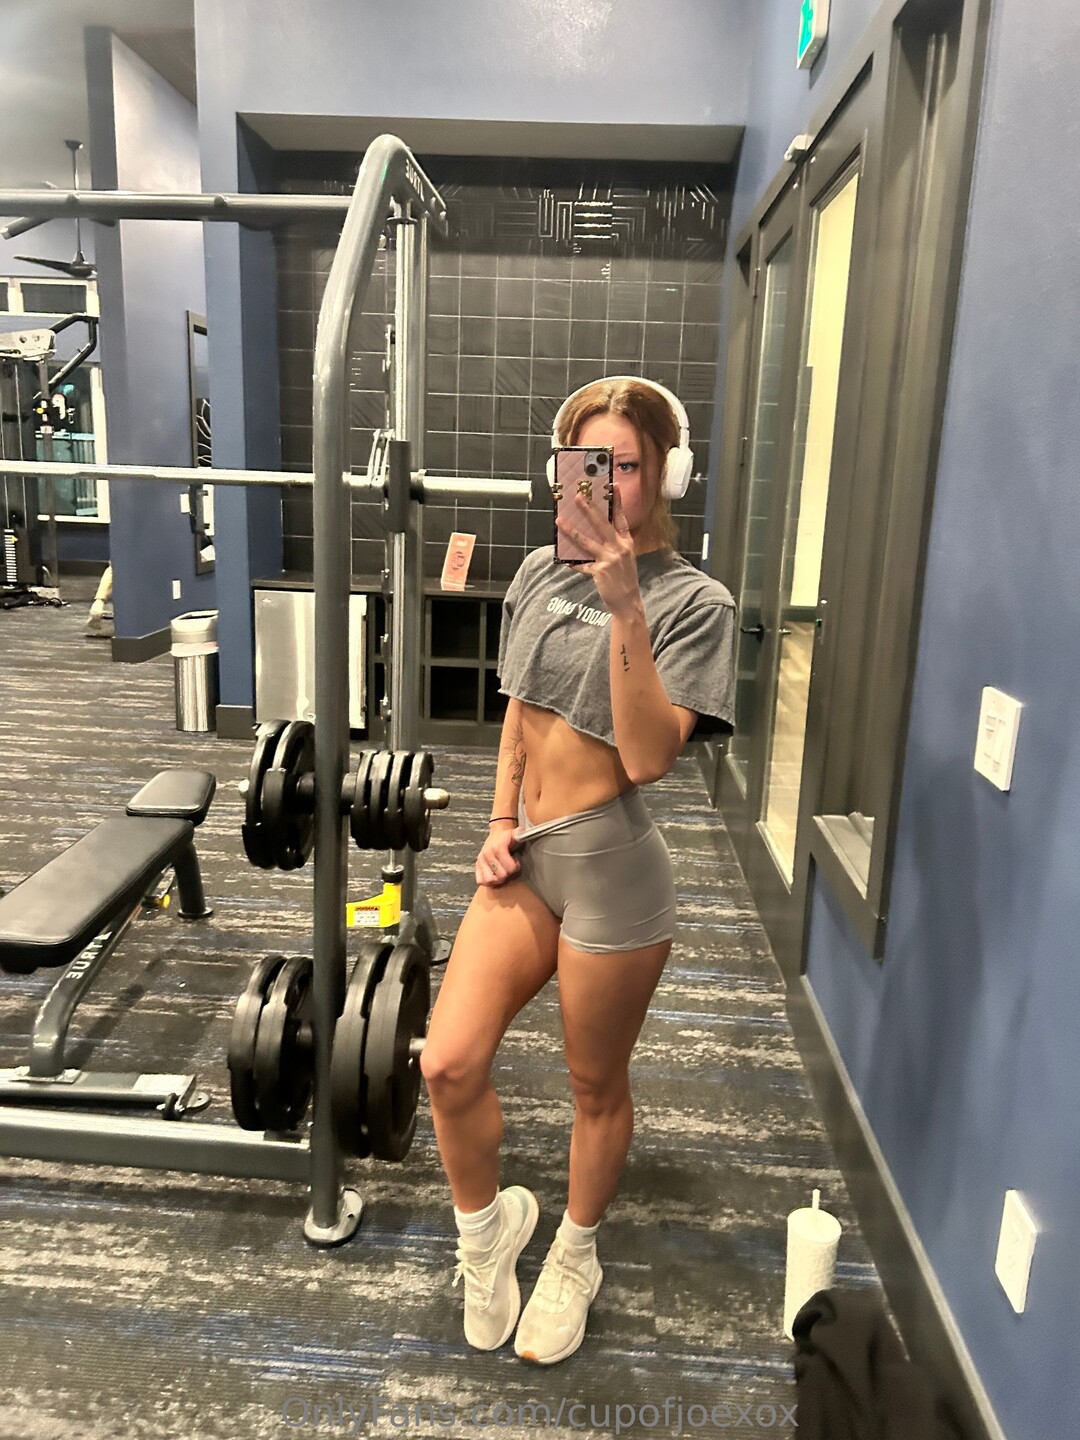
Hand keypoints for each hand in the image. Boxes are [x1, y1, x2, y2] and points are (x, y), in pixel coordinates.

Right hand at [475, 822, 521, 887]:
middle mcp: (487, 854)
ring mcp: (481, 860)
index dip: (516, 867)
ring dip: (498, 879)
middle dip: (508, 874)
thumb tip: (521, 831)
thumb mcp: (515, 834)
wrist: (497, 833)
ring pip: (489, 880)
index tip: (516, 862)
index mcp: (497, 848)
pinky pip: (480, 880)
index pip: (509, 868)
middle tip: (509, 866)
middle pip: (501, 876)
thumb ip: (519, 834)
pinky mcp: (477, 865)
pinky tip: (494, 874)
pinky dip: (488, 881)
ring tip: (502, 872)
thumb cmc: (507, 837)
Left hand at [556, 486, 640, 616]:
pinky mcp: (600, 571)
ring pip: (586, 541)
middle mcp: (619, 548)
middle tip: (578, 497)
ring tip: (560, 521)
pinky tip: (565, 561)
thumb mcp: (624, 558)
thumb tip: (591, 534)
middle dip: (589, 509)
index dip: (617, 502)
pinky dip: (574, 563)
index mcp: (626, 542)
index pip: (621, 518)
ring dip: (571, 530)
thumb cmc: (624, 578)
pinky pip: (582, 564)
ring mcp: (609, 559)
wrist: (628, 601)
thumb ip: (612, 545)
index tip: (613, 486)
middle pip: (602, 524)